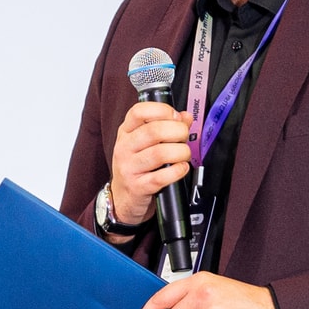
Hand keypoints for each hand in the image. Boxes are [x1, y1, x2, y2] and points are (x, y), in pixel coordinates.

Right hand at [109, 102, 193, 229]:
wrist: (123, 198)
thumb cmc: (137, 167)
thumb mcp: (145, 143)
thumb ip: (167, 126)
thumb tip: (186, 117)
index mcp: (126, 132)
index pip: (139, 111)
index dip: (162, 111)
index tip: (176, 117)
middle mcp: (125, 147)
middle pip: (154, 131)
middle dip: (178, 132)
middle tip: (184, 137)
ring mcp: (129, 168)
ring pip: (160, 153)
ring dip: (180, 152)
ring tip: (184, 155)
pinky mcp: (138, 186)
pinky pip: (162, 177)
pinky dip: (178, 171)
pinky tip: (181, 169)